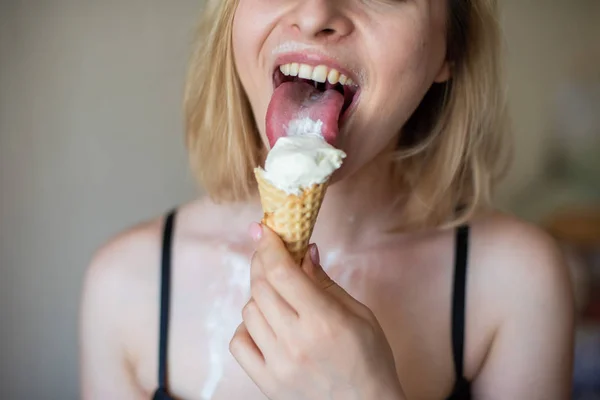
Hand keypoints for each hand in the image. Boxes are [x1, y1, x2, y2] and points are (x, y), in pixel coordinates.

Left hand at [229, 224, 404, 399]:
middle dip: (262, 262)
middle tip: (270, 254)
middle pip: (261, 287)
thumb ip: (326, 283)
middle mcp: (296, 341)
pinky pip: (239, 343)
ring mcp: (278, 364)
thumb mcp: (359, 315)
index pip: (282, 273)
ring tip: (278, 295)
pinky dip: (247, 327)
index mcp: (323, 321)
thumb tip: (305, 251)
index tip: (262, 229)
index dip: (268, 245)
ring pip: (248, 311)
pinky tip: (266, 325)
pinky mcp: (266, 381)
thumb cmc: (369, 360)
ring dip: (259, 294)